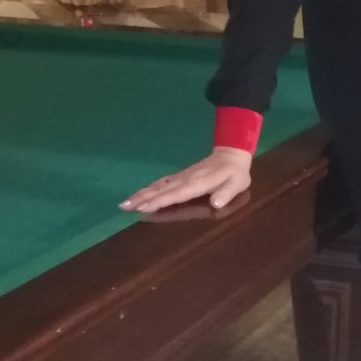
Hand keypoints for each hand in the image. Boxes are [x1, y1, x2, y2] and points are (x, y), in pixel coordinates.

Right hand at [120, 147, 252, 212]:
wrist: (231, 154)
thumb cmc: (235, 173)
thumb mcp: (237, 183)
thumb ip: (226, 193)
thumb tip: (216, 203)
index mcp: (198, 183)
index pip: (176, 194)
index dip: (159, 200)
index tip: (142, 206)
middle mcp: (185, 180)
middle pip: (161, 190)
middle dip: (142, 198)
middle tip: (123, 206)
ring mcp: (181, 177)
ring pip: (158, 186)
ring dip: (141, 193)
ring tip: (125, 203)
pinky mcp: (181, 176)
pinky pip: (162, 183)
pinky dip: (149, 188)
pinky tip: (140, 194)